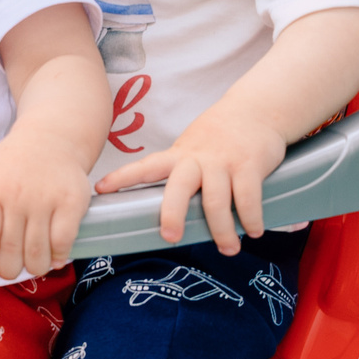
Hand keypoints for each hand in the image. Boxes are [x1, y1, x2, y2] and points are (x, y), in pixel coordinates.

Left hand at [0, 128, 94, 279]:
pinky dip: (57, 255)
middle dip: (8, 268)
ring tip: (29, 268)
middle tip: (7, 272)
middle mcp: (18, 195)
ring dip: (32, 266)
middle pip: (10, 247)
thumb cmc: (13, 156)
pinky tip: (53, 259)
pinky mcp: (72, 201)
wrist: (54, 136)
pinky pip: (63, 239)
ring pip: (37, 248)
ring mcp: (46, 199)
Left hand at [97, 108, 285, 253]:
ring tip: (229, 249)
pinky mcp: (249, 165)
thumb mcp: (192, 148)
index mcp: (178, 156)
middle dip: (172, 213)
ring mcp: (223, 162)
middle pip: (179, 187)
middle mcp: (198, 159)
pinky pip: (248, 197)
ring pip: (216, 200)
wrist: (257, 109)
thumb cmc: (220, 136)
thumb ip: (180, 174)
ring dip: (223, 229)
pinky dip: (251, 218)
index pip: (146, 166)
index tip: (100, 188)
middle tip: (170, 237)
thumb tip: (168, 213)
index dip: (122, 177)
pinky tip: (253, 231)